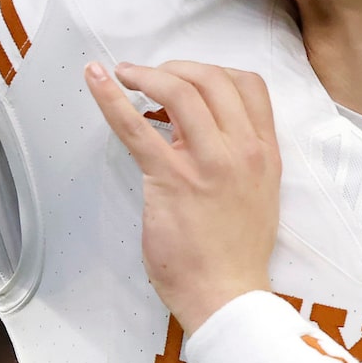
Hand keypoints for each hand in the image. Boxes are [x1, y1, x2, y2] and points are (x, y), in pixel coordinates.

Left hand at [84, 59, 279, 331]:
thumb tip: (207, 136)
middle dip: (176, 67)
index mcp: (265, 153)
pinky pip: (135, 126)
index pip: (249, 85)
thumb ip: (242, 160)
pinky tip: (96, 79)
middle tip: (149, 76)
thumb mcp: (260, 196)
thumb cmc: (236, 254)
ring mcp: (208, 163)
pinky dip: (110, 97)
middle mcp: (242, 150)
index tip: (188, 78)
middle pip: (212, 78)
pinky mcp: (170, 179)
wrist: (227, 295)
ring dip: (147, 74)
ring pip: (179, 90)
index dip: (214, 70)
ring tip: (125, 76)